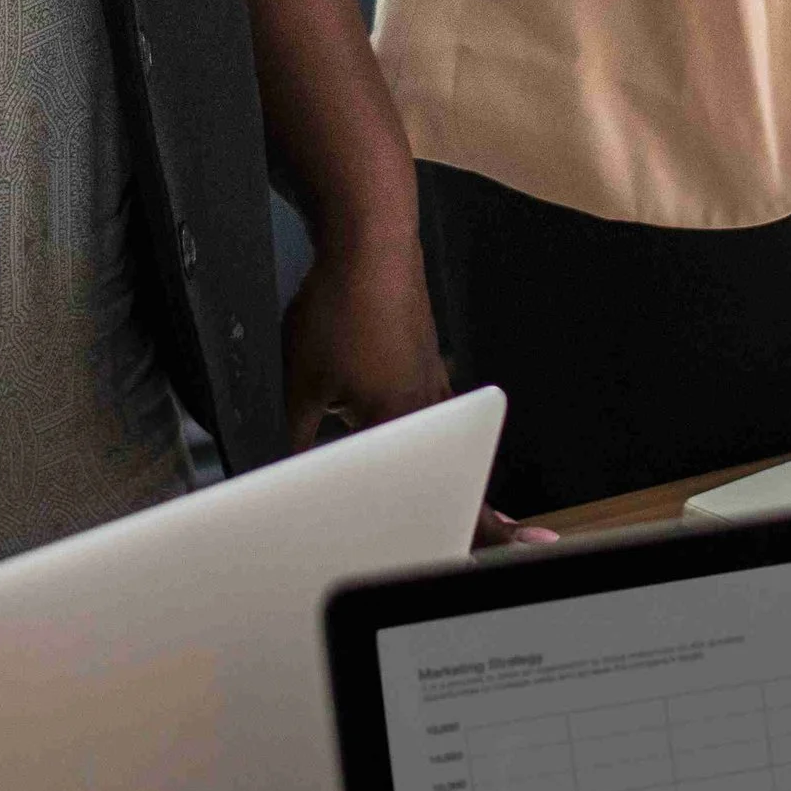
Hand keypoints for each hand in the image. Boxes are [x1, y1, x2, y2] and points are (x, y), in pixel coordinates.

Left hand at [279, 238, 553, 545]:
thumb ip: (293, 440)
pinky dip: (442, 429)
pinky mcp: (422, 352)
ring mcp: (431, 374)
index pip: (446, 489)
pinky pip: (438, 405)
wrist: (369, 240)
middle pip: (461, 468)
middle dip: (479, 506)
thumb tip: (279, 476)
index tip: (506, 550)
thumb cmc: (342, 305)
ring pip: (451, 437)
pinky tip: (424, 426)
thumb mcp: (300, 384)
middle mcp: (430, 401)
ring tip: (466, 494)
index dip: (476, 528)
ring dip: (458, 466)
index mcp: (405, 419)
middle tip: (511, 534)